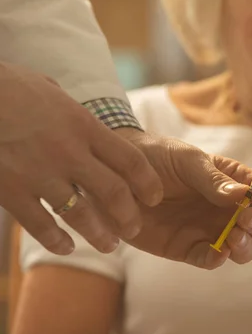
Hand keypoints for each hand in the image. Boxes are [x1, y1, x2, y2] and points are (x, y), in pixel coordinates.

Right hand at [0, 62, 162, 254]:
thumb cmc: (8, 87)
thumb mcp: (51, 90)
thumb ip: (72, 112)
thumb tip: (79, 115)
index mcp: (84, 126)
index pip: (131, 159)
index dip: (148, 182)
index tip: (156, 197)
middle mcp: (69, 152)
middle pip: (113, 193)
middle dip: (129, 216)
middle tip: (134, 229)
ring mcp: (40, 174)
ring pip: (81, 215)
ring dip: (99, 235)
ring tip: (109, 246)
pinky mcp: (10, 191)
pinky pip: (40, 225)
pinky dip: (55, 240)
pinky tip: (66, 247)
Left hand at [116, 129, 251, 268]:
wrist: (116, 174)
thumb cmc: (156, 158)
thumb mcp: (187, 160)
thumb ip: (213, 179)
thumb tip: (243, 194)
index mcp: (235, 182)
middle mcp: (229, 208)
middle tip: (246, 217)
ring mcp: (211, 230)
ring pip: (245, 248)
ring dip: (248, 245)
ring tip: (235, 237)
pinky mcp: (188, 248)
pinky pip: (211, 260)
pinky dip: (219, 259)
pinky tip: (218, 252)